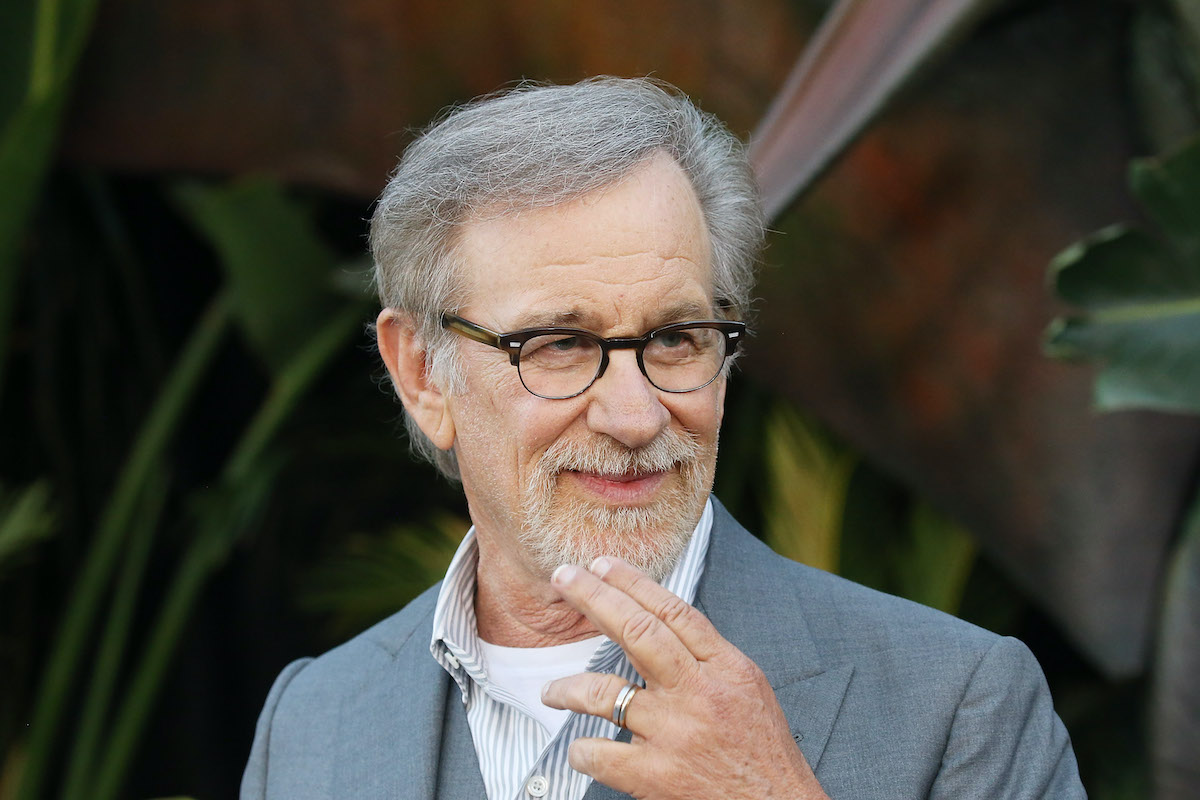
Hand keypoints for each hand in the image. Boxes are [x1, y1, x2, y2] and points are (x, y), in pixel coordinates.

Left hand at [541, 556, 828, 799]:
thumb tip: (658, 622)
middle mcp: (699, 693)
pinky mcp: (657, 777)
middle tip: (564, 578)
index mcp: (726, 668)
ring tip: (550, 691)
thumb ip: (706, 657)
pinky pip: (601, 753)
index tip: (601, 565)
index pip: (673, 611)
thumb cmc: (762, 752)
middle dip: (594, 598)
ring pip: (605, 692)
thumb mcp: (747, 688)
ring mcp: (676, 734)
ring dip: (568, 688)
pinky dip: (583, 750)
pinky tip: (580, 749)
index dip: (633, 582)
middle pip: (637, 632)